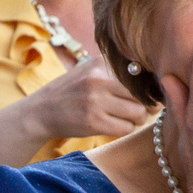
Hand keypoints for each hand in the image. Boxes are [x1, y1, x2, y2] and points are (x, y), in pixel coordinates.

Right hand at [22, 56, 146, 144]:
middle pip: (142, 94)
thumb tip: (152, 81)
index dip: (148, 86)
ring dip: (137, 119)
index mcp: (100, 63)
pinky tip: (116, 126)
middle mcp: (98, 79)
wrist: (40, 112)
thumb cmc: (71, 92)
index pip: (140, 73)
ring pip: (138, 113)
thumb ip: (115, 70)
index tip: (149, 94)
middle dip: (146, 105)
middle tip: (141, 110)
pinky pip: (126, 128)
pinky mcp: (93, 122)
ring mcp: (95, 101)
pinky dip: (126, 129)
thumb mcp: (89, 70)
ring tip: (127, 118)